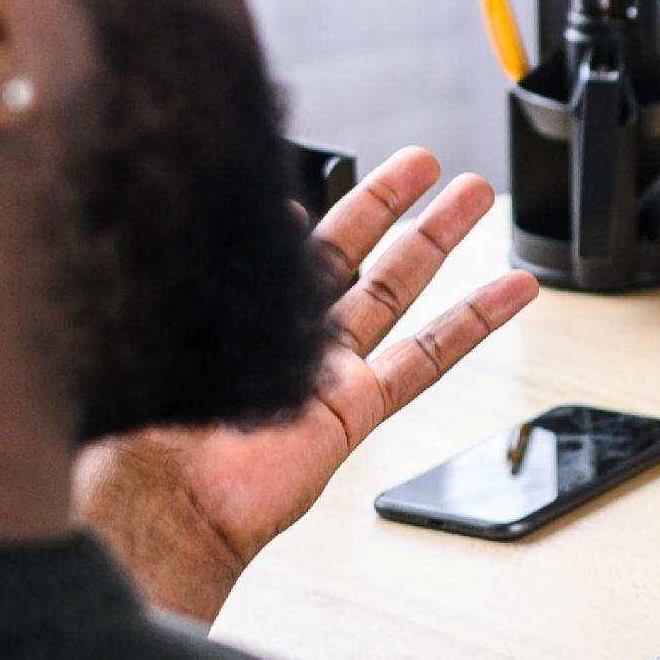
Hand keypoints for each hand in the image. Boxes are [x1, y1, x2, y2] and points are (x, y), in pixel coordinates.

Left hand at [76, 148, 537, 621]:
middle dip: (389, 201)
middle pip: (350, 250)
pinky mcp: (358, 406)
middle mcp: (287, 335)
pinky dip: (474, 320)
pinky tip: (510, 291)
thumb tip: (275, 216)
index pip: (282, 247)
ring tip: (475, 195)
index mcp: (237, 308)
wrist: (167, 496)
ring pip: (396, 288)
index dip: (301, 211)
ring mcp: (327, 369)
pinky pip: (429, 356)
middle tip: (424, 163)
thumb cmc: (149, 413)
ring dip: (438, 239)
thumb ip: (225, 256)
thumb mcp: (176, 306)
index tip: (316, 184)